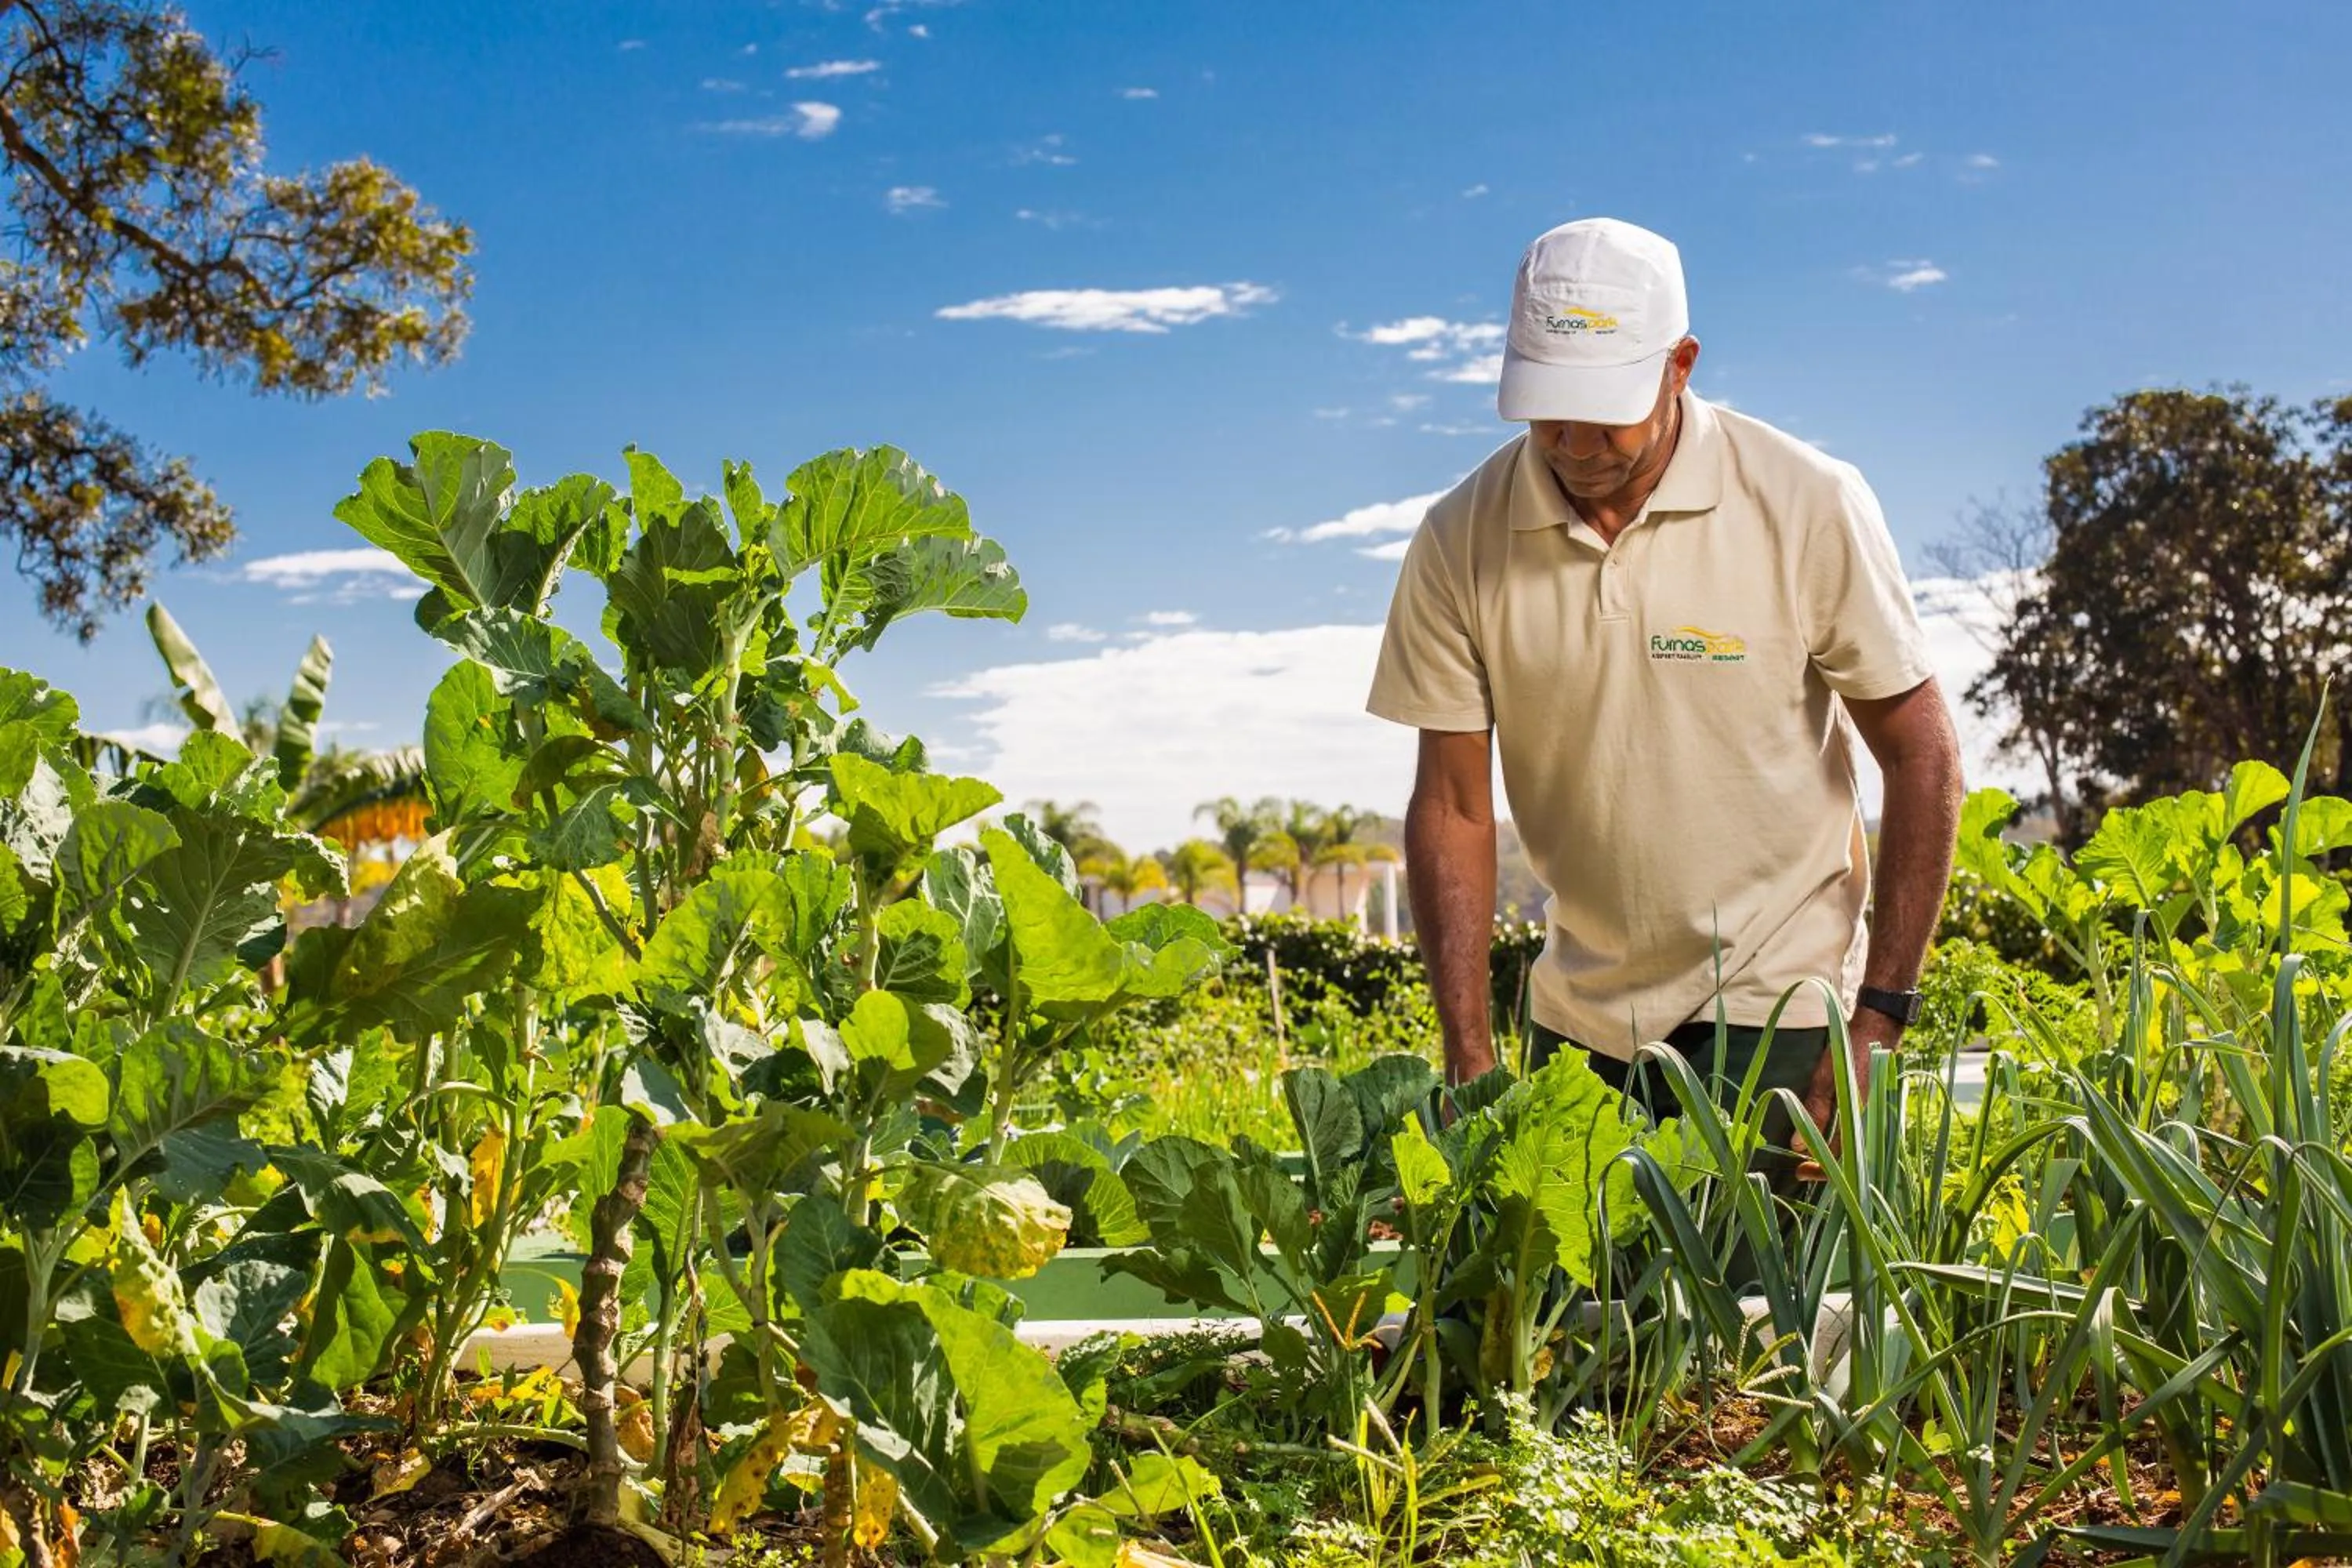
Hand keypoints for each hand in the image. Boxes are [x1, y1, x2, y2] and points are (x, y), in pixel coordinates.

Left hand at [1794, 1010, 1899, 1180]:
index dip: (1818, 1169)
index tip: (1798, 1170)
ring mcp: (1876, 1116)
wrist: (1879, 1029)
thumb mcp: (1826, 1080)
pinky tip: (1827, 1137)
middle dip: (1826, 1166)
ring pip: (1856, 1149)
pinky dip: (1843, 1142)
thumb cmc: (1849, 1052)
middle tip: (1802, 1166)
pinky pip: (1860, 1135)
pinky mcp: (1875, 1109)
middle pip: (1851, 1160)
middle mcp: (1872, 1122)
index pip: (1840, 1158)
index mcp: (1860, 1119)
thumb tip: (1797, 1146)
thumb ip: (1815, 1113)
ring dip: (1834, 1156)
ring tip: (1811, 1156)